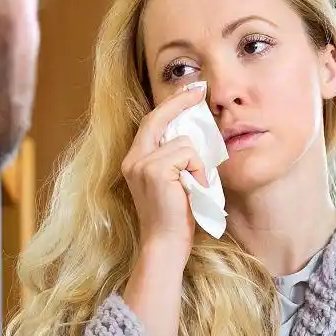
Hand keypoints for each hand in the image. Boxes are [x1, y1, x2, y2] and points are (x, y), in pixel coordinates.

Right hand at [121, 81, 208, 254]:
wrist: (165, 245)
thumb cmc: (174, 220)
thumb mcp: (172, 183)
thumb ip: (173, 160)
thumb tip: (193, 135)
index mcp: (135, 161)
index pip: (152, 122)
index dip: (170, 104)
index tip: (189, 91)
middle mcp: (134, 159)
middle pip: (159, 117)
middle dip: (181, 101)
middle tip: (201, 90)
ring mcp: (143, 164)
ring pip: (183, 142)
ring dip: (198, 164)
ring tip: (196, 186)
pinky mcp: (156, 170)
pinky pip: (188, 154)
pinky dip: (199, 171)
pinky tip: (194, 190)